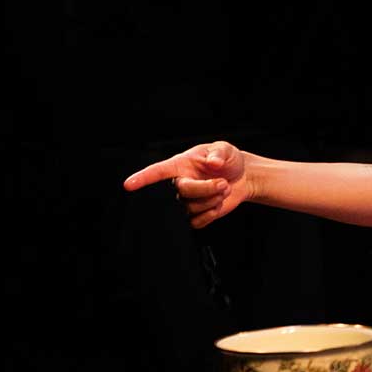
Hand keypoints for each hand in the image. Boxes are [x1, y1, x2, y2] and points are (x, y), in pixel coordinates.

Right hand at [123, 141, 253, 229]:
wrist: (242, 177)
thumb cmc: (227, 160)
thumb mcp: (224, 150)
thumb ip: (218, 154)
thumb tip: (213, 162)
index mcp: (180, 165)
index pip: (158, 172)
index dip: (143, 178)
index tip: (130, 184)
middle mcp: (179, 183)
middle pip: (182, 191)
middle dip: (205, 188)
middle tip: (223, 183)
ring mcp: (186, 200)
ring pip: (191, 207)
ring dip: (213, 199)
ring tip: (224, 189)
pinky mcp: (195, 214)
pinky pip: (196, 221)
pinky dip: (211, 214)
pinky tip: (218, 203)